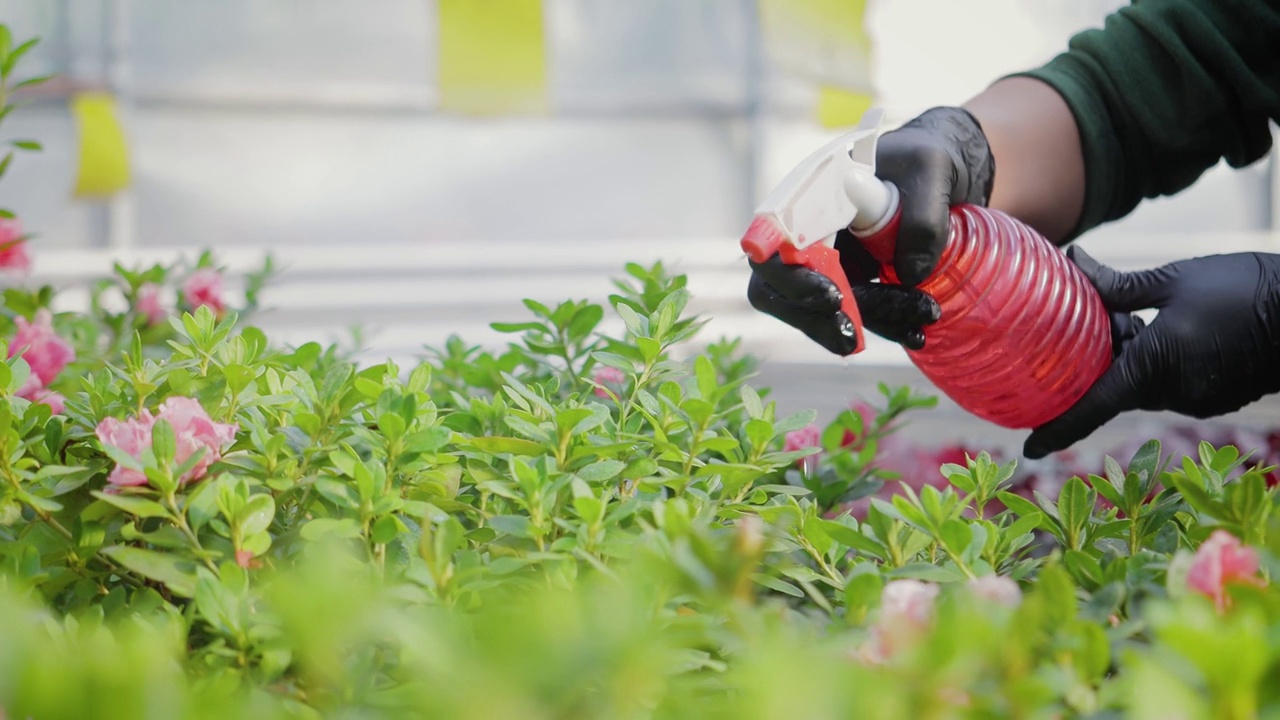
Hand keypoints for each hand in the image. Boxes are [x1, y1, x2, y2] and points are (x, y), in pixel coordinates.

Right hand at [745, 105, 992, 352]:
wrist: (950, 175)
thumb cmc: (926, 156)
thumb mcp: (931, 166)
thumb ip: (922, 215)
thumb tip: (909, 273)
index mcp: (810, 197)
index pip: (774, 242)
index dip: (788, 275)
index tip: (831, 294)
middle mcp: (809, 234)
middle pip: (784, 290)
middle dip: (819, 317)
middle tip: (857, 331)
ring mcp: (831, 263)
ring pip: (823, 311)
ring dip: (868, 323)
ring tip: (923, 318)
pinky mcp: (857, 285)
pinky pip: (857, 316)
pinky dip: (884, 326)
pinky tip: (916, 330)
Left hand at [1024, 247, 1279, 458]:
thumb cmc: (1245, 290)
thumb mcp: (1173, 281)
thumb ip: (1119, 286)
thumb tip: (1077, 264)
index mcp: (1151, 368)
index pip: (1092, 407)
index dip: (1057, 429)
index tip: (1028, 448)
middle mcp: (1172, 392)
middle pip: (1115, 384)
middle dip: (1103, 355)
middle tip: (1105, 314)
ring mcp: (1197, 398)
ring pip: (1144, 381)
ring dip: (1134, 353)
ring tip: (1147, 312)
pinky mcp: (1216, 394)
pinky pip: (1172, 381)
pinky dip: (1161, 359)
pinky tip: (1178, 326)